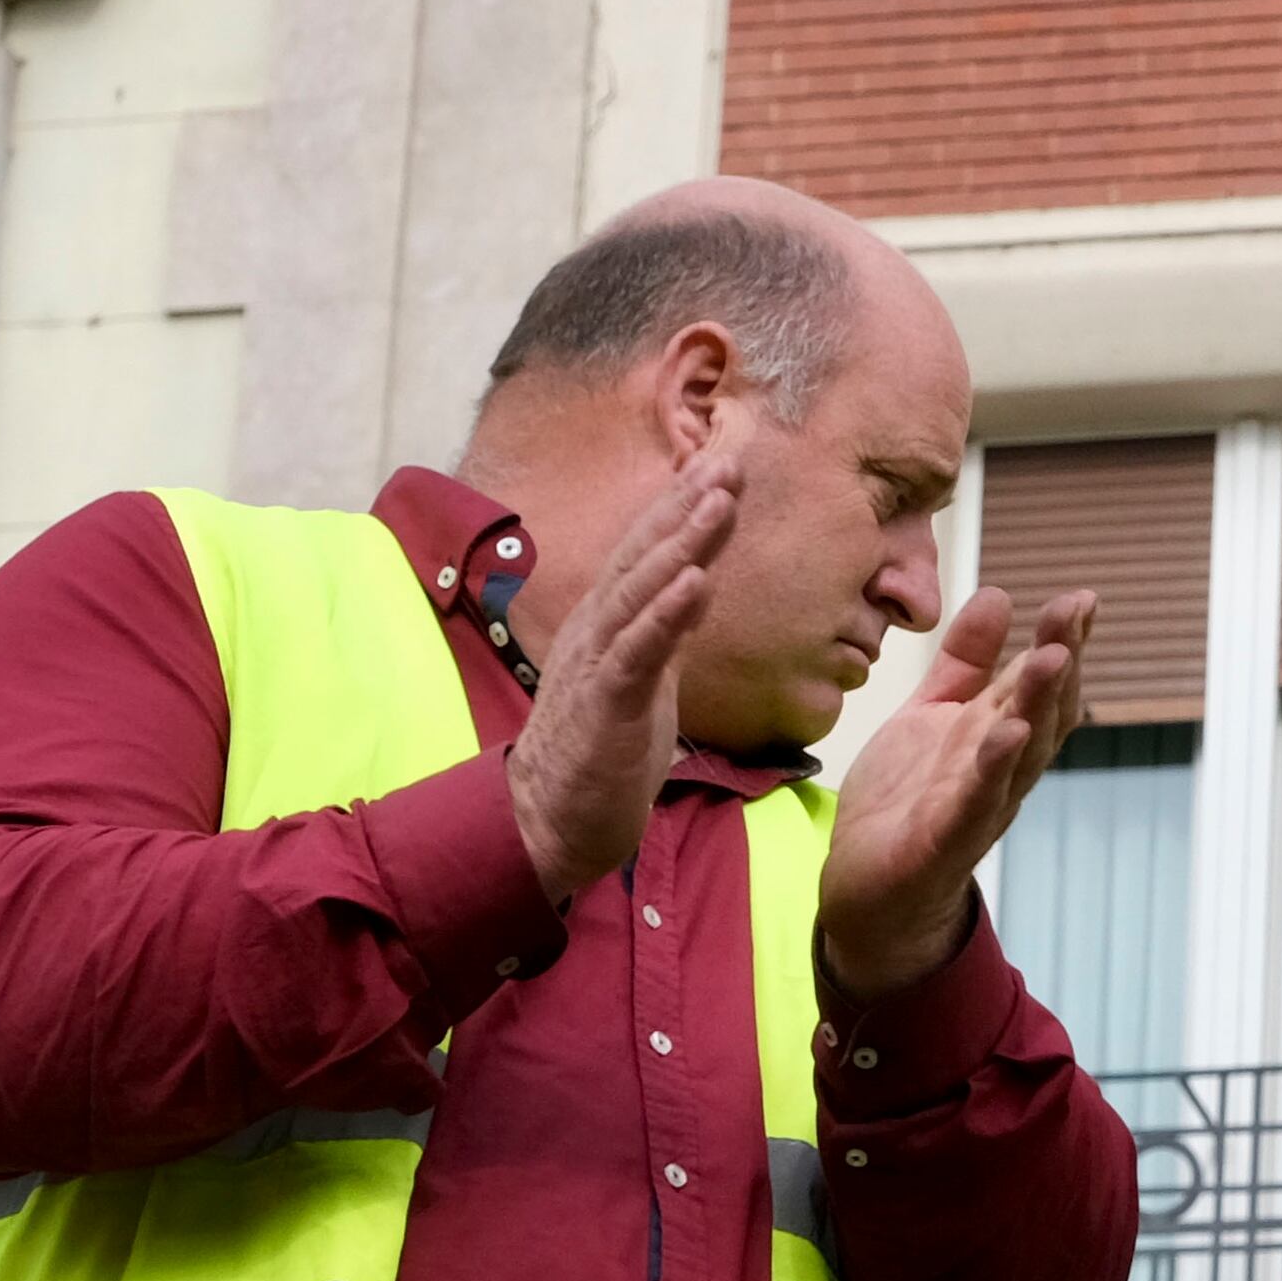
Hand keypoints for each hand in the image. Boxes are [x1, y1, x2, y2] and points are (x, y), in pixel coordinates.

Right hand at [506, 453, 737, 899]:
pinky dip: (665, 615)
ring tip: (719, 500)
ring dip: (681, 543)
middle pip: (645, 557)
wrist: (552, 821)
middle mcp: (598, 632)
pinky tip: (696, 582)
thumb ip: (667, 627)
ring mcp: (598, 665)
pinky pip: (637, 653)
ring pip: (640, 592)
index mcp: (611, 625)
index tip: (725, 464)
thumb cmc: (602, 749)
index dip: (686, 508)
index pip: (651, 554)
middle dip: (687, 505)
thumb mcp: (646, 677)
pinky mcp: (604, 706)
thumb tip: (695, 580)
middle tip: (729, 459)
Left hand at [815, 585, 1094, 1002]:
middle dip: (1060, 661)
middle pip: (1041, 711)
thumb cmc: (905, 801)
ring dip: (1039, 706)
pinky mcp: (945, 840)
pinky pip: (976, 801)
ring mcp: (978, 805)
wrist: (866, 888)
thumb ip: (964, 663)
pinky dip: (995, 768)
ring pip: (1020, 752)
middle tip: (1075, 612)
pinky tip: (1008, 733)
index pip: (1038, 684)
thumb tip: (999, 594)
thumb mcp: (930, 716)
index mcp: (996, 735)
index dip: (1062, 642)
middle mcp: (1000, 768)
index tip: (1081, 599)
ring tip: (1052, 658)